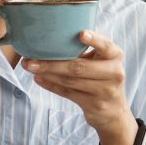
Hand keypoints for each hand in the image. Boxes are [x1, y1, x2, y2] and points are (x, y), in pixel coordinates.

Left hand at [23, 30, 135, 144]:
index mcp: (115, 56)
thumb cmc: (102, 77)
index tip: (81, 34)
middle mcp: (114, 72)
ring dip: (48, 74)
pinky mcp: (95, 104)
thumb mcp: (102, 61)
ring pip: (71, 81)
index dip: (94, 40)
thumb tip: (51, 37)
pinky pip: (68, 93)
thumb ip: (85, 50)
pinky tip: (38, 79)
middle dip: (52, 63)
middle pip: (80, 67)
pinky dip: (51, 85)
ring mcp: (106, 91)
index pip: (106, 46)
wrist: (114, 109)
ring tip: (30, 68)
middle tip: (30, 59)